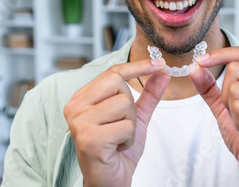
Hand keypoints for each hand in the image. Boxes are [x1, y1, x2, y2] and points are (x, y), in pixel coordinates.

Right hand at [63, 59, 169, 186]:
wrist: (110, 181)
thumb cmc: (118, 150)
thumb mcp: (136, 117)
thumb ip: (148, 93)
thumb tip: (162, 72)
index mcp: (83, 98)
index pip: (112, 72)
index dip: (138, 66)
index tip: (159, 63)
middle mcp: (76, 106)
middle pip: (118, 83)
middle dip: (130, 105)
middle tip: (122, 125)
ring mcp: (80, 122)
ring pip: (124, 104)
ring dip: (131, 124)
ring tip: (119, 137)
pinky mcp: (89, 138)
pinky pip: (125, 126)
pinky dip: (129, 138)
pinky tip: (117, 147)